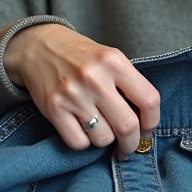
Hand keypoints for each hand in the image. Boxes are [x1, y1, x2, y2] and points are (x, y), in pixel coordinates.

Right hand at [2, 24, 159, 159]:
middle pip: (127, 126)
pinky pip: (78, 143)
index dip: (152, 121)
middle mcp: (95, 78)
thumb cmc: (81, 56)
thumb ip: (128, 85)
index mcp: (114, 62)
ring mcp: (73, 94)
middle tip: (129, 145)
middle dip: (132, 143)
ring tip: (101, 129)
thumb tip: (145, 123)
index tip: (147, 129)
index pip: (148, 100)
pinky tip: (82, 129)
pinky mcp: (54, 109)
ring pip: (103, 138)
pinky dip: (84, 142)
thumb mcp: (109, 58)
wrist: (39, 46)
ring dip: (105, 140)